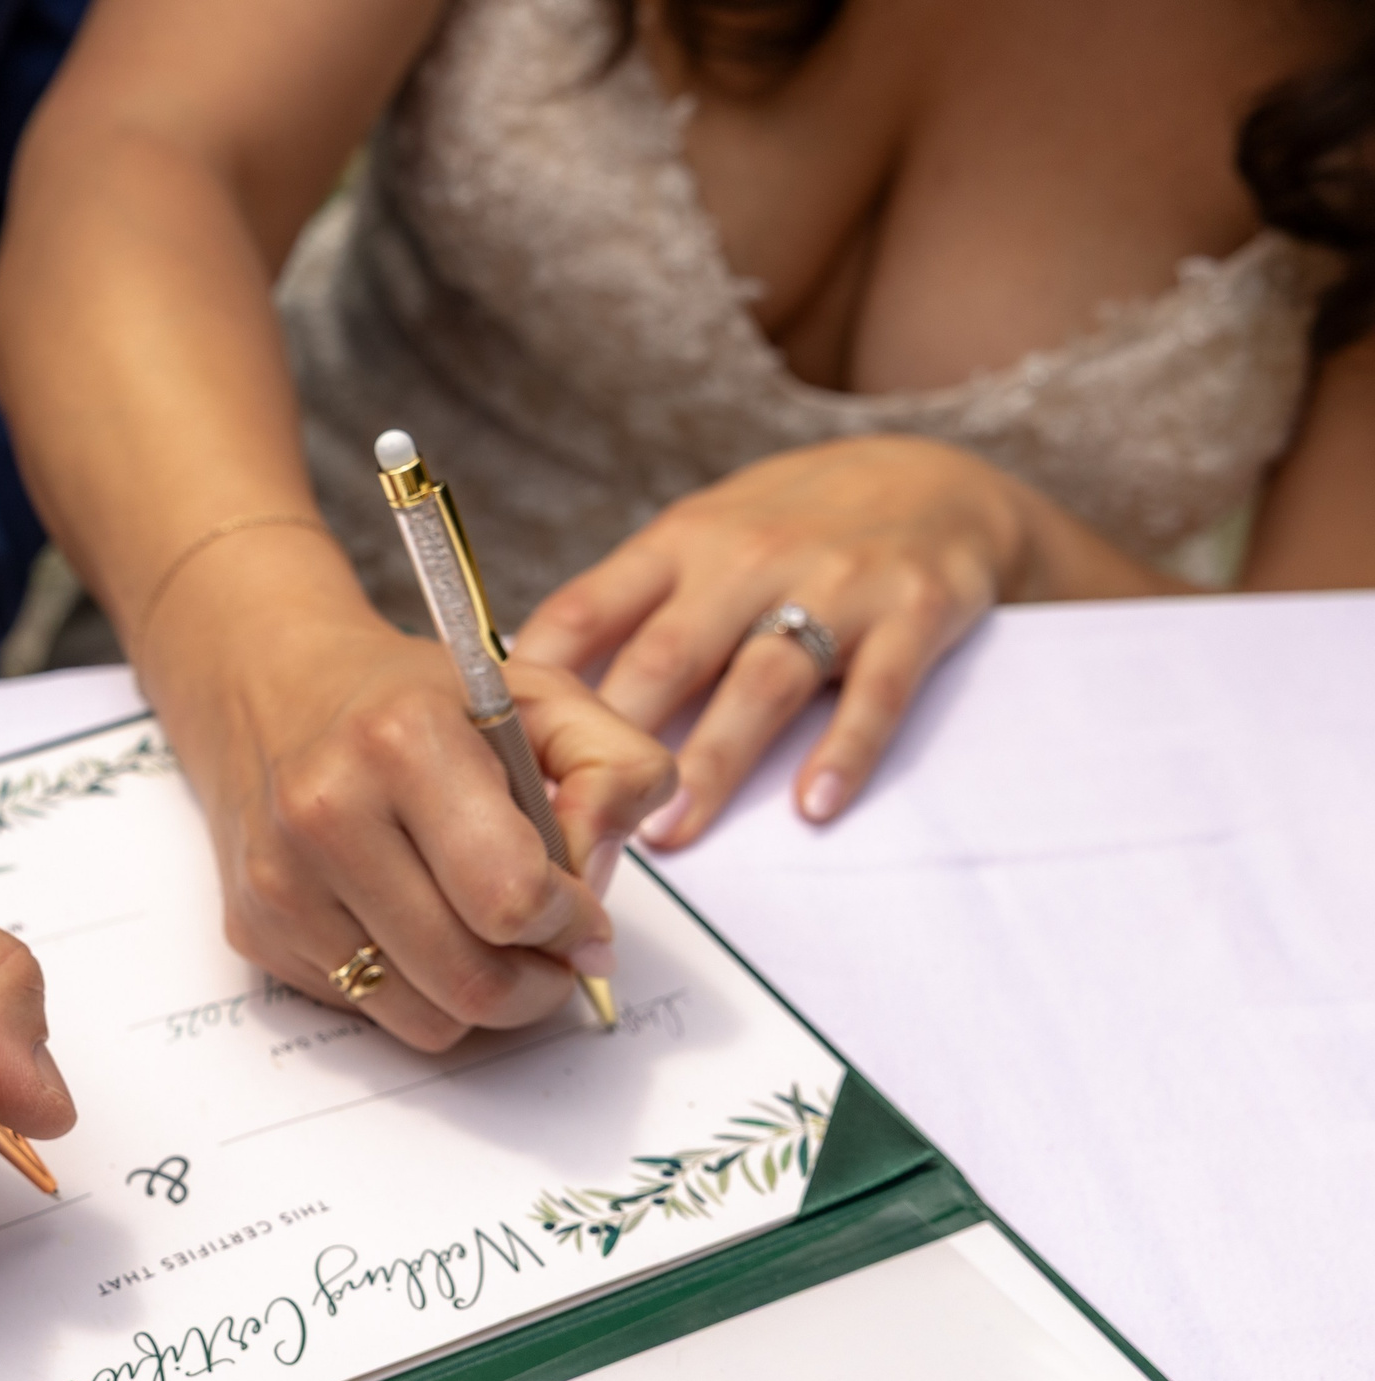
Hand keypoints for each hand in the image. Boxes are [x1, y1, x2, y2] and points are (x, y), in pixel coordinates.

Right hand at [143, 554, 675, 1053]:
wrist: (271, 689)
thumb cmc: (415, 699)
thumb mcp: (539, 695)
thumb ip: (615, 769)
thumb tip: (595, 881)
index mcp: (402, 742)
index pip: (512, 898)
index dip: (571, 924)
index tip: (584, 914)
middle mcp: (325, 814)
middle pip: (472, 981)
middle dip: (540, 982)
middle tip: (554, 952)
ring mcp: (281, 883)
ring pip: (426, 1020)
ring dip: (481, 999)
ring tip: (491, 939)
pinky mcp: (257, 932)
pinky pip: (371, 1014)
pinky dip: (413, 989)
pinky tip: (415, 923)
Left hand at [512, 436, 1024, 846]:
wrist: (943, 481)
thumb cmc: (795, 526)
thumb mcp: (703, 536)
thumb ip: (628, 605)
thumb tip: (528, 688)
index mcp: (681, 544)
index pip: (589, 608)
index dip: (540, 682)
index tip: (505, 750)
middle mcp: (749, 558)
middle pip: (669, 655)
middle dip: (619, 738)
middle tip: (582, 816)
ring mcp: (836, 584)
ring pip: (761, 682)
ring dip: (714, 759)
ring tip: (674, 831)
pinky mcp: (914, 614)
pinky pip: (876, 692)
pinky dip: (844, 750)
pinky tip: (813, 805)